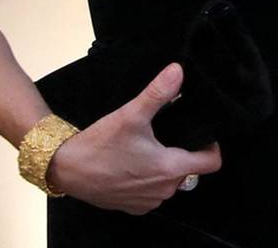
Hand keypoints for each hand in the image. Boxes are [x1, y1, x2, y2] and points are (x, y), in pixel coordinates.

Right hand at [44, 62, 223, 213]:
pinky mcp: (131, 207)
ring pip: (171, 183)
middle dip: (185, 153)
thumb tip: (178, 71)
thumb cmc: (100, 144)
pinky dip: (149, 180)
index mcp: (169, 169)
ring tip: (152, 146)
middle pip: (191, 171)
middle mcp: (163, 191)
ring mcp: (147, 202)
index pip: (211, 163)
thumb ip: (158, 93)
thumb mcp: (130, 114)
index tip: (203, 132)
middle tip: (172, 133)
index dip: (212, 146)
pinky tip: (136, 163)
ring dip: (166, 167)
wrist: (66, 169)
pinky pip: (152, 193)